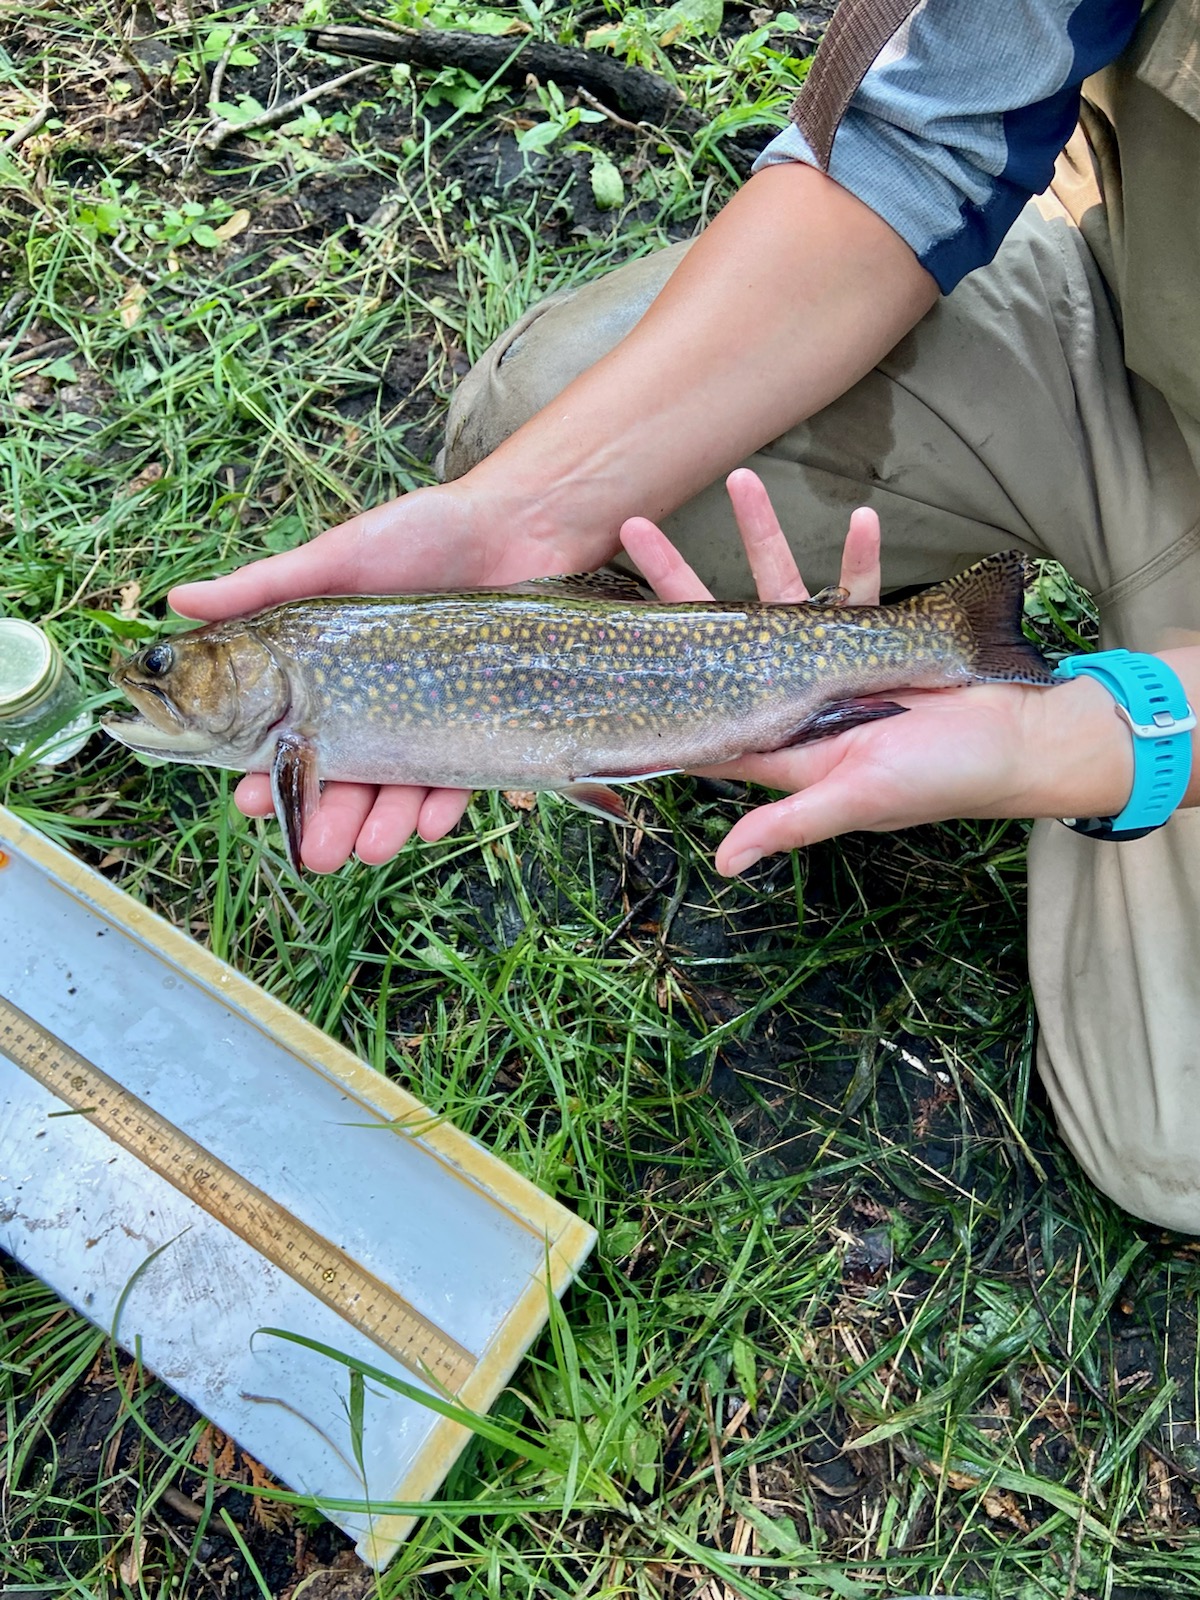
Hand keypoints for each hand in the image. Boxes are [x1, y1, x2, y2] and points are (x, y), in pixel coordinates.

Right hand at [168, 477, 614, 871]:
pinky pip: (460, 776)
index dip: (269, 775)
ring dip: (383, 826)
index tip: (251, 800)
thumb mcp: (337, 557)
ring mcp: (426, 719)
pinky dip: (444, 802)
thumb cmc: (420, 535)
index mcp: (328, 677)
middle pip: (344, 778)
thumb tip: (177, 602)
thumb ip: (263, 585)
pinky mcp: (480, 724)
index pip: (288, 739)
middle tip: (317, 854)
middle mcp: (373, 706)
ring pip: (399, 790)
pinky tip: (429, 822)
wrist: (516, 526)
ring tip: (368, 851)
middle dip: (328, 820)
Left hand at [620, 469, 1136, 875]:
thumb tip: (725, 865)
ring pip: (782, 593)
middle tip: (637, 526)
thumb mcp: (859, 801)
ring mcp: (832, 662)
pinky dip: (858, 554)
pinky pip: (858, 586)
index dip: (653, 678)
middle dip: (682, 582)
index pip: (698, 709)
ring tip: (742, 479)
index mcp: (780, 742)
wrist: (1021, 744)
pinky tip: (860, 516)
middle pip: (720, 635)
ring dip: (764, 538)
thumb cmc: (942, 780)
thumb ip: (789, 825)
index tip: (611, 634)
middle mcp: (795, 698)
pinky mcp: (877, 636)